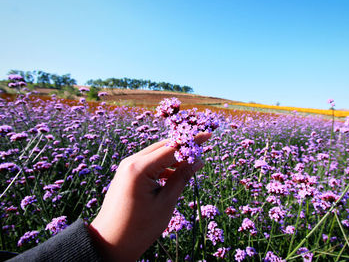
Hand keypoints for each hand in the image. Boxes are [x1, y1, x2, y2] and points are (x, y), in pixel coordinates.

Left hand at [89, 132, 211, 260]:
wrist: (110, 243)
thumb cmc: (139, 227)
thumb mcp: (165, 202)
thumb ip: (182, 177)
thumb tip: (198, 161)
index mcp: (139, 168)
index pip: (172, 148)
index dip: (192, 141)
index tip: (208, 135)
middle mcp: (131, 162)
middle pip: (163, 147)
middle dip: (183, 147)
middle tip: (203, 149)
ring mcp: (126, 167)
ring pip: (156, 154)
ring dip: (174, 157)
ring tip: (192, 165)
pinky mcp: (126, 174)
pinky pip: (148, 164)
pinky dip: (163, 166)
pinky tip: (175, 175)